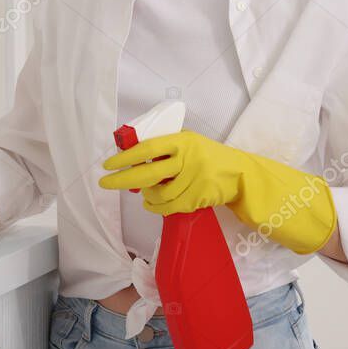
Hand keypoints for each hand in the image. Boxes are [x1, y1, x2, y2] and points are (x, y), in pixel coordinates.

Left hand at [98, 129, 336, 254]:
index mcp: (183, 141)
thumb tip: (131, 163)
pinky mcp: (199, 197)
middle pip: (147, 173)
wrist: (242, 176)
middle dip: (122, 180)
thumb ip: (166, 152)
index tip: (107, 164)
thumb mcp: (190, 147)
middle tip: (105, 183)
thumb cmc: (209, 159)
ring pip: (157, 194)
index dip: (125, 157)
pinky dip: (158, 207)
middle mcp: (188, 158)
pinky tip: (155, 204)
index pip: (147, 148)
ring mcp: (194, 179)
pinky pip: (169, 207)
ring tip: (145, 195)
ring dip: (146, 198)